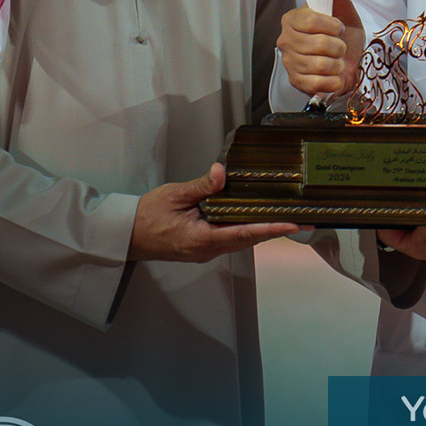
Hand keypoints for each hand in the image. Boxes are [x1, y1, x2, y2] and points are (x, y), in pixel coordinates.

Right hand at [130, 163, 299, 261]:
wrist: (125, 235)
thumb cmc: (146, 216)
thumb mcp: (173, 195)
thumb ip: (200, 186)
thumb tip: (221, 173)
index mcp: (201, 239)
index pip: (244, 234)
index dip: (271, 229)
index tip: (293, 225)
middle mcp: (207, 250)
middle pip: (248, 239)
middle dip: (274, 230)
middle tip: (301, 220)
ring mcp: (205, 251)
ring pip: (241, 241)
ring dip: (262, 231)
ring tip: (286, 219)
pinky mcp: (202, 248)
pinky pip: (230, 239)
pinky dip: (245, 230)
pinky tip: (255, 218)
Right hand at [279, 0, 361, 98]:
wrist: (349, 58)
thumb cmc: (343, 33)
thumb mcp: (341, 8)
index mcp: (292, 19)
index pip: (311, 21)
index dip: (333, 26)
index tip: (339, 28)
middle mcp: (286, 40)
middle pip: (319, 44)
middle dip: (339, 47)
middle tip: (340, 47)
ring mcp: (289, 62)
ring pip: (321, 65)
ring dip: (337, 65)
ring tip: (337, 62)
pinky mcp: (296, 82)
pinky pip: (317, 84)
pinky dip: (333, 82)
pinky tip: (334, 76)